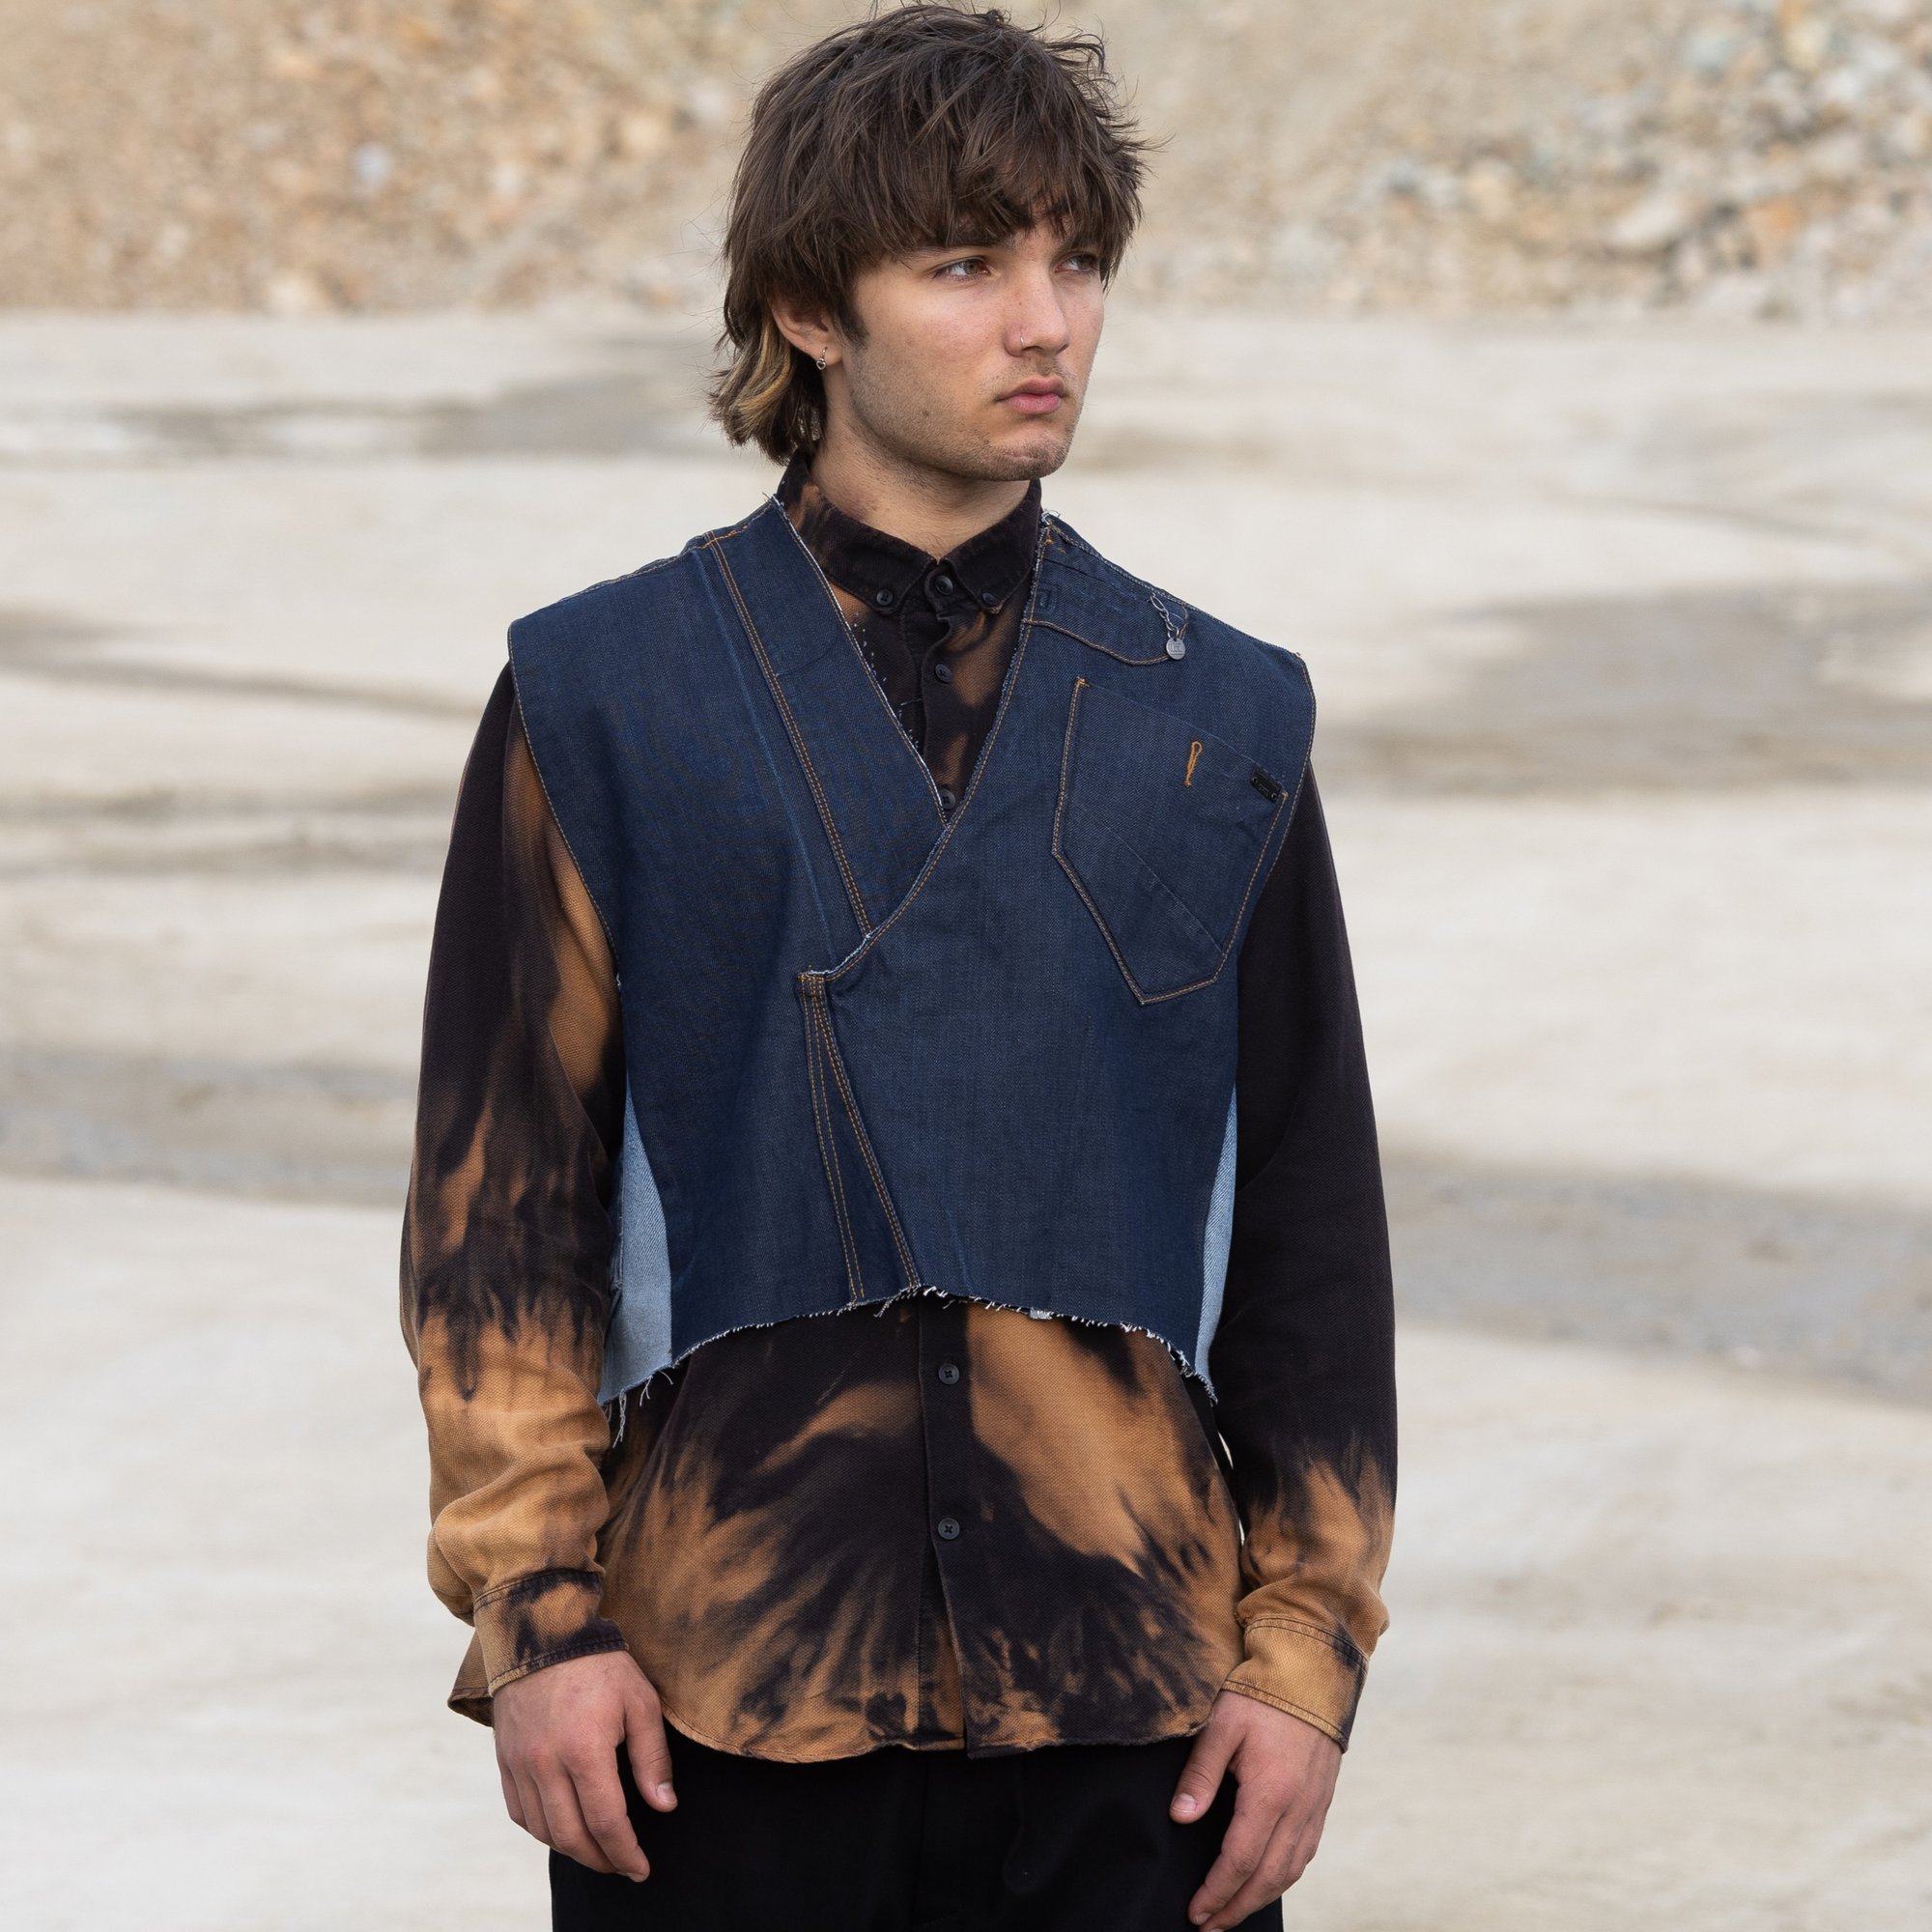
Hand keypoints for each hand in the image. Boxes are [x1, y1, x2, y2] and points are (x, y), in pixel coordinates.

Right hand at [492, 1650, 676, 1880]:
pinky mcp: (505, 1761)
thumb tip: (664, 1806)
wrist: (543, 1634)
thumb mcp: (640, 1701)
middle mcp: (546, 1764)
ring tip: (598, 1851)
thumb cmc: (599, 1666)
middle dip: (601, 1860)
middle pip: (572, 1837)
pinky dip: (542, 1832)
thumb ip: (652, 1758)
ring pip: (544, 1831)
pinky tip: (563, 1830)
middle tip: (623, 1865)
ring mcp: (520, 1764)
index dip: (625, 1853)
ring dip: (573, 1850)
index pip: (606, 1823)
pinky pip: (520, 1813)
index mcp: (584, 1750)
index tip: (641, 1869)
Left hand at [1170, 1690, 1341, 1928]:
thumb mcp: (1221, 1726)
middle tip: (1209, 1926)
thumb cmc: (1262, 1694)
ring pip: (1290, 1871)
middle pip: (1267, 1878)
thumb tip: (1181, 1819)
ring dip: (1260, 1898)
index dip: (1216, 1892)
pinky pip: (1305, 1853)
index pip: (1239, 1861)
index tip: (1195, 1912)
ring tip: (1233, 1912)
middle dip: (1237, 1908)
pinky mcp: (1322, 1801)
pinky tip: (1266, 1880)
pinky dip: (1283, 1877)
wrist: (1312, 1669)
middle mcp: (1298, 1808)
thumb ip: (1200, 1775)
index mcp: (1270, 1793)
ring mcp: (1315, 1807)